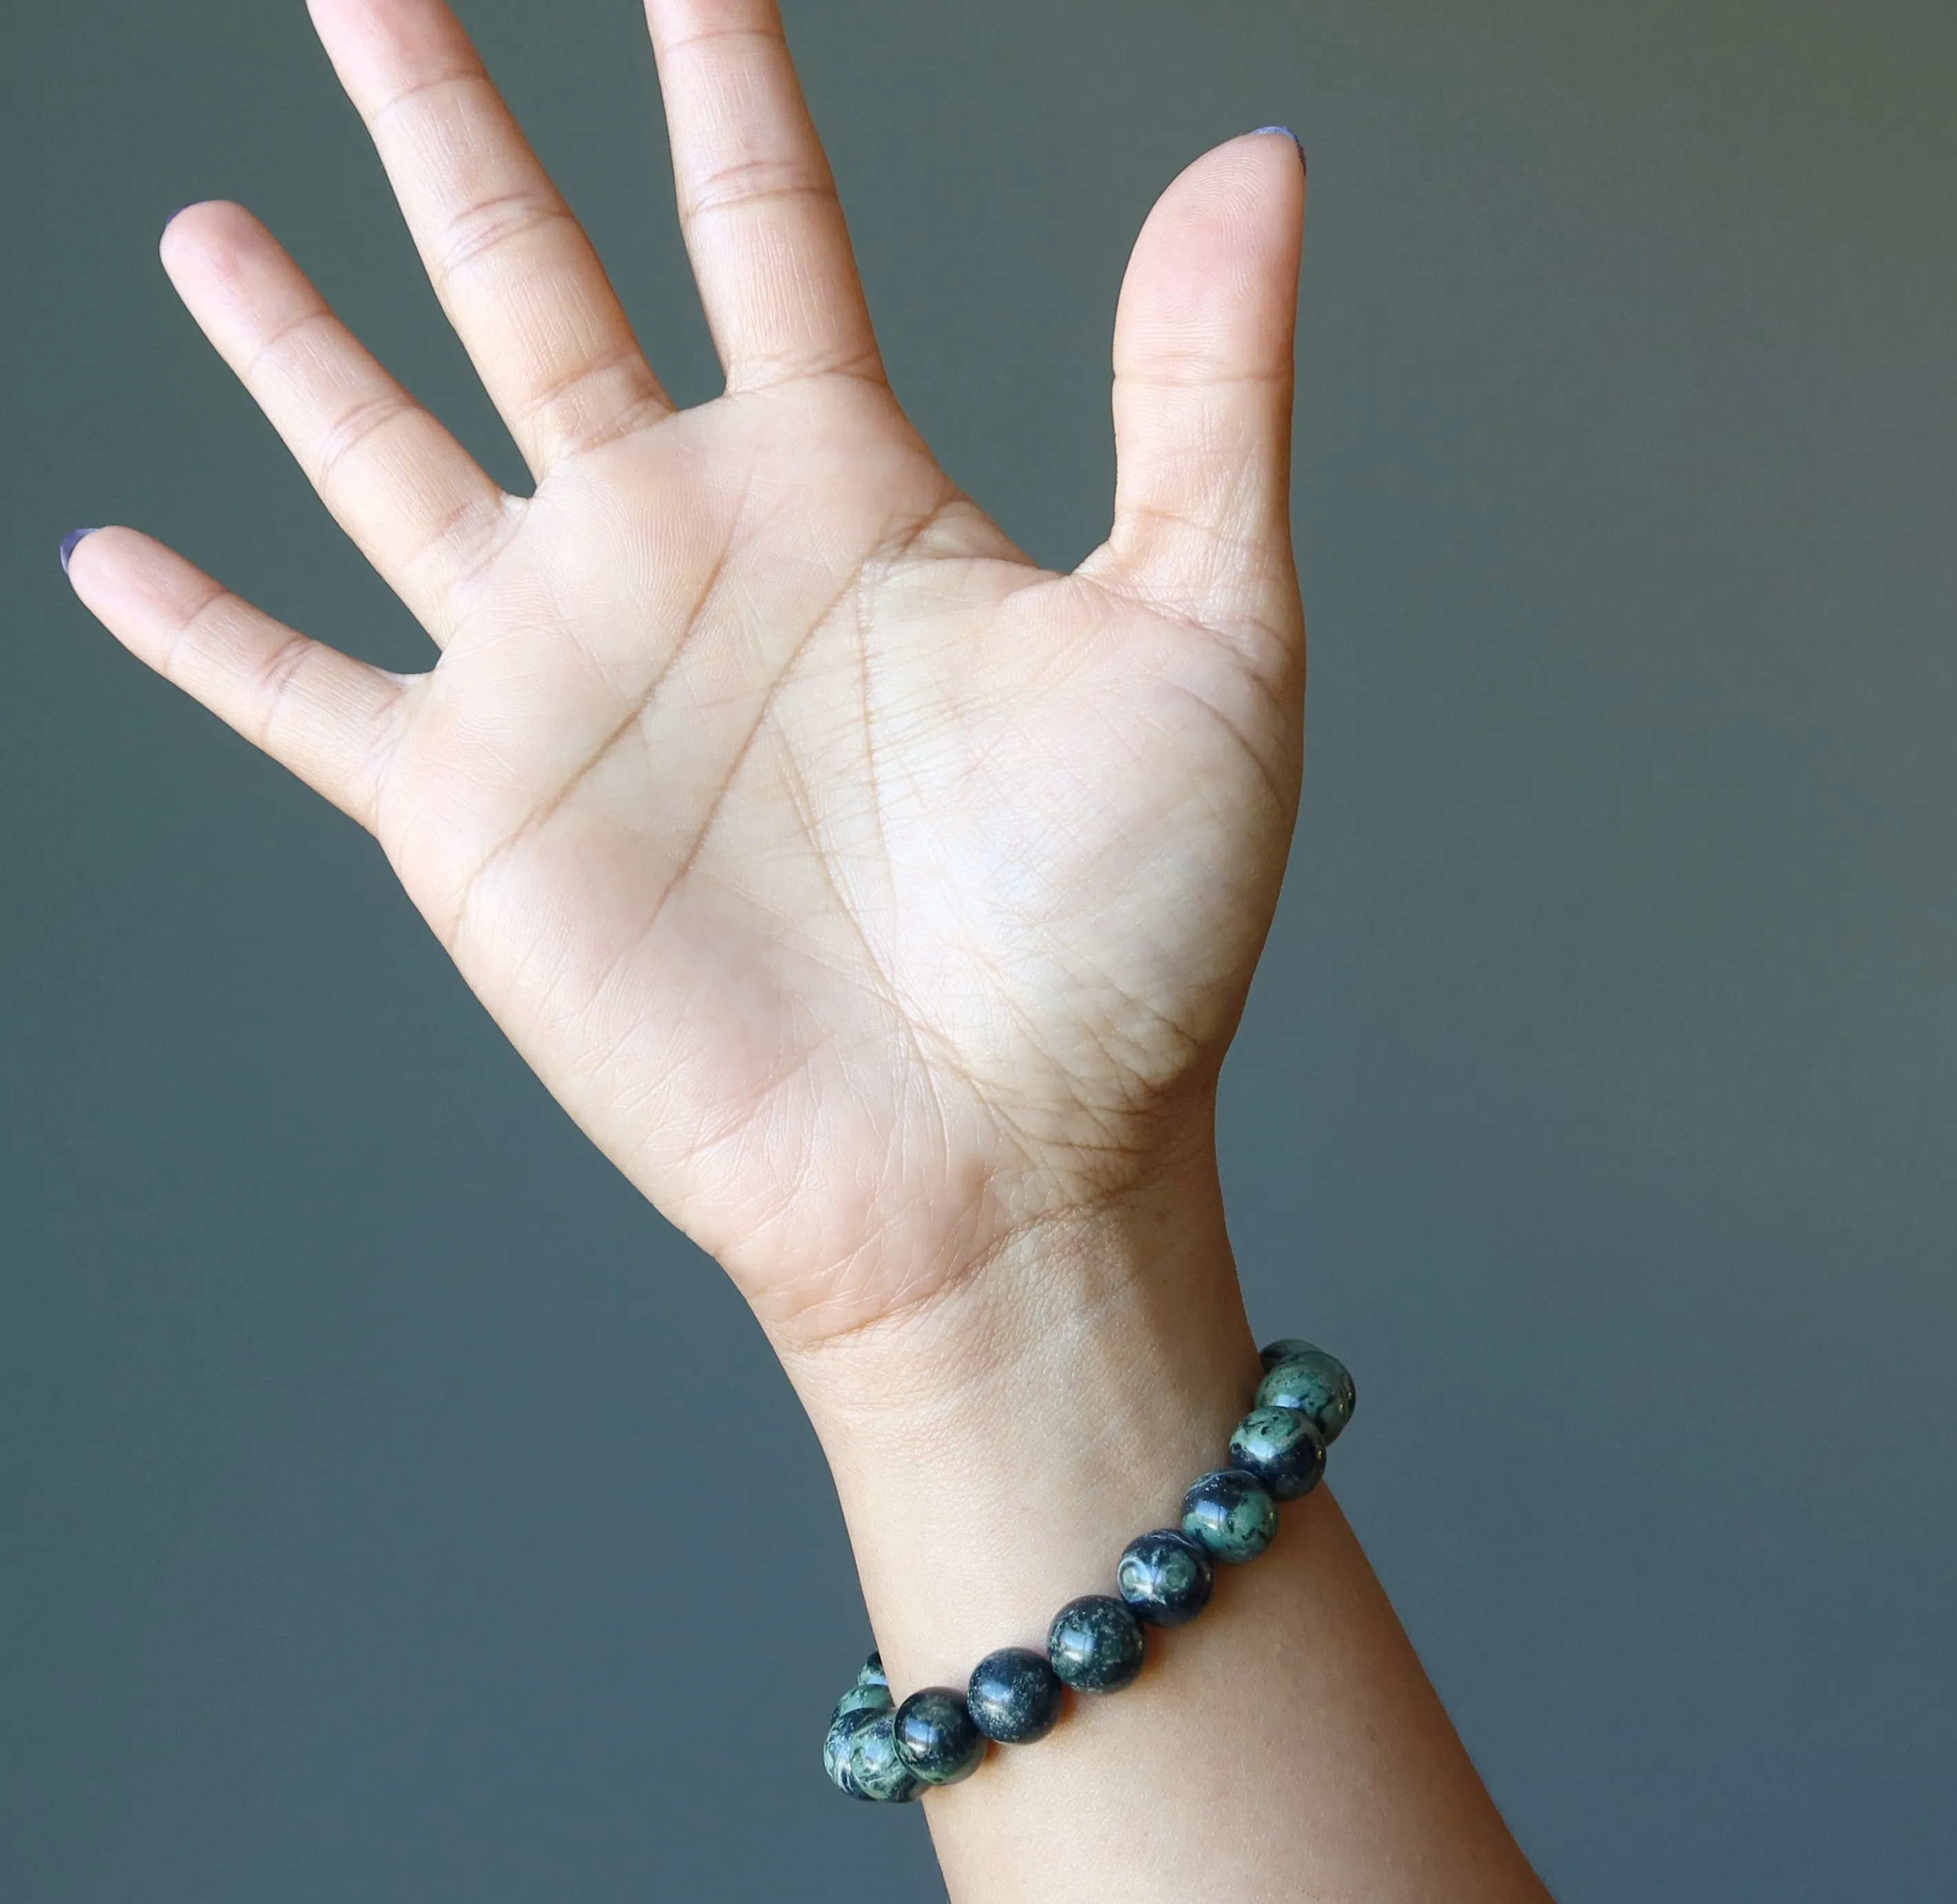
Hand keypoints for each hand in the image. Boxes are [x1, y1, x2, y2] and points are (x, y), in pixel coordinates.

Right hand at [67, 0, 1306, 1360]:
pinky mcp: (470, 812)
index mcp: (848, 488)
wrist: (1001, 1157)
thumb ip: (1204, 390)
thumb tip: (1258, 153)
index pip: (760, 217)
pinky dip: (205, 635)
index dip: (718, 67)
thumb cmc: (1125, 933)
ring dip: (294, 338)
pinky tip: (113, 560)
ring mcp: (564, 675)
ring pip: (387, 448)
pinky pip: (301, 692)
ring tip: (208, 223)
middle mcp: (685, 552)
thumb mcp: (1205, 633)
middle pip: (531, 274)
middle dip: (445, 117)